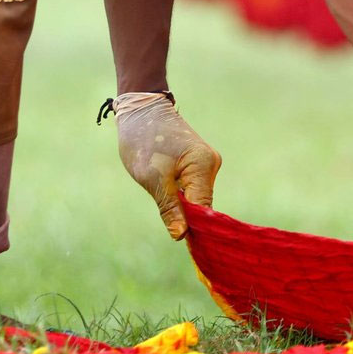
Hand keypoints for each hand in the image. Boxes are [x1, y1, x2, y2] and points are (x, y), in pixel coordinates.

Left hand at [114, 93, 219, 238]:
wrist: (141, 110)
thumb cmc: (144, 140)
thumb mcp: (152, 178)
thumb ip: (169, 208)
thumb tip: (182, 236)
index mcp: (204, 166)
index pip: (204, 208)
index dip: (194, 228)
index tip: (184, 243)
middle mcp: (211, 164)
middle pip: (202, 205)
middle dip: (187, 218)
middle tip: (170, 230)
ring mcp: (206, 164)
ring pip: (196, 198)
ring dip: (181, 206)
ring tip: (163, 204)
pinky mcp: (197, 164)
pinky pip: (191, 189)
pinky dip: (180, 196)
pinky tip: (167, 195)